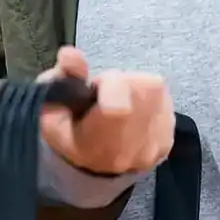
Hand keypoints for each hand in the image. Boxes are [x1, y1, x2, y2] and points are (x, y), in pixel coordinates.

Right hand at [38, 46, 174, 175]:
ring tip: (119, 100)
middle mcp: (129, 151)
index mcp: (95, 146)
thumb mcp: (51, 108)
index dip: (110, 83)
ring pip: (156, 90)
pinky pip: (165, 99)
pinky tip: (133, 108)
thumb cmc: (68, 133)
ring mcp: (153, 147)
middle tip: (105, 93)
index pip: (119, 108)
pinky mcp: (168, 140)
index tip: (96, 87)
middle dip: (123, 81)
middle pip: (143, 90)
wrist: (91, 166)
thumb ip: (60, 78)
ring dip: (137, 85)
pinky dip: (149, 96)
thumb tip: (70, 54)